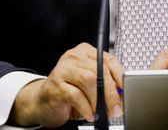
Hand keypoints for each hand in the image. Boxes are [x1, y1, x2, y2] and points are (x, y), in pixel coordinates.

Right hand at [9, 42, 123, 127]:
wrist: (42, 101)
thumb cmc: (67, 91)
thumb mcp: (88, 84)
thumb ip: (105, 83)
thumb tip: (122, 93)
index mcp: (84, 52)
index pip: (108, 59)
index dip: (120, 76)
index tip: (126, 90)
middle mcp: (73, 57)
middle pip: (100, 71)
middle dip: (112, 92)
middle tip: (116, 108)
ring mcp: (63, 69)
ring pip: (89, 80)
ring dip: (99, 100)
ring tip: (101, 112)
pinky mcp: (55, 85)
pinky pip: (76, 95)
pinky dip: (86, 107)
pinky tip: (89, 114)